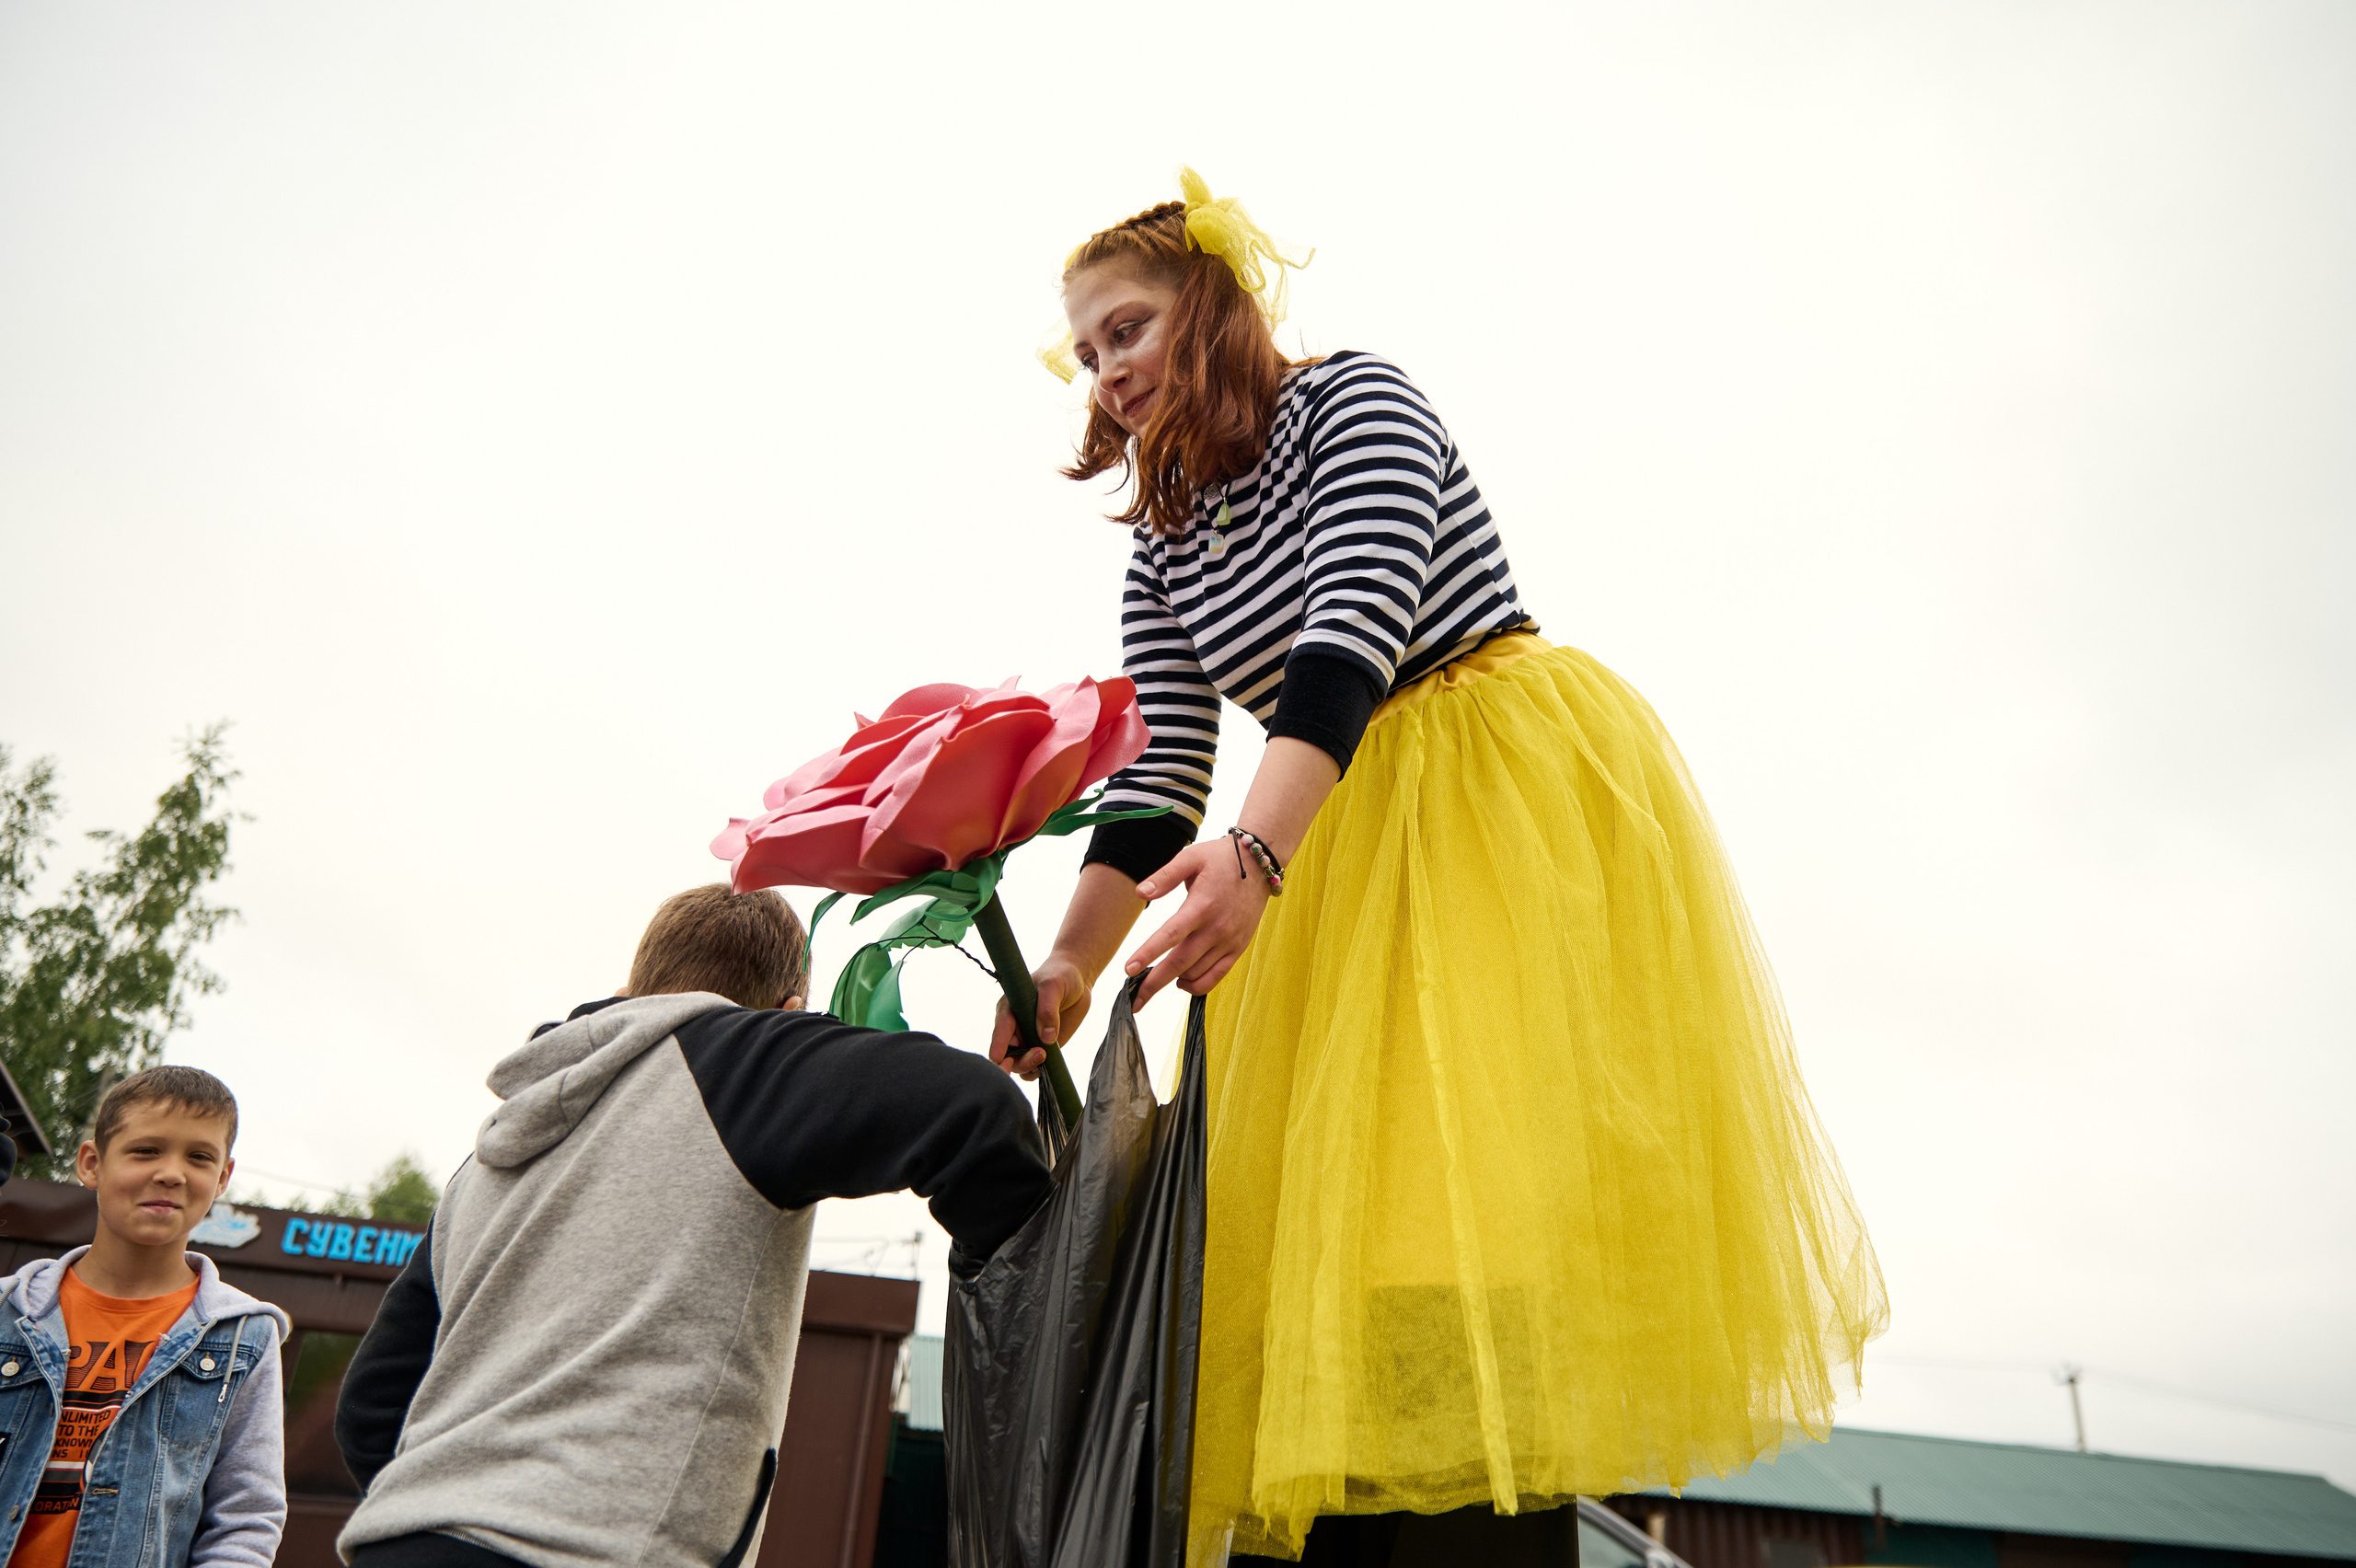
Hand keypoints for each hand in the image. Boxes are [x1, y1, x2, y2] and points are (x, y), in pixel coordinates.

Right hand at [988, 954, 1093, 1079]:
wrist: (1076, 980)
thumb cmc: (1059, 975)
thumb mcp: (1053, 986)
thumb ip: (1047, 1009)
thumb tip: (1046, 1038)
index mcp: (1009, 1009)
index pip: (1000, 1030)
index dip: (998, 1046)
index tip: (998, 1059)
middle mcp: (1014, 1027)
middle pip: (1006, 1053)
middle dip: (1017, 1060)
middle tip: (1039, 1055)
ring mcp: (1027, 1038)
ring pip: (1018, 1063)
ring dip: (1028, 1067)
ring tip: (1044, 1056)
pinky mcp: (1041, 1047)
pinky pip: (1033, 1066)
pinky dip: (1036, 1071)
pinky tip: (1047, 1066)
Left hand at [1123, 837, 1272, 1005]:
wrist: (1259, 865)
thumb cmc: (1221, 859)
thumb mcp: (1191, 858)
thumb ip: (1164, 876)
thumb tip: (1140, 893)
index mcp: (1201, 905)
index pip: (1170, 936)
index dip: (1148, 954)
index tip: (1129, 970)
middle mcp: (1216, 928)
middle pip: (1180, 963)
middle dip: (1154, 984)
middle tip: (1133, 1000)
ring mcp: (1229, 941)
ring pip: (1197, 973)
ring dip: (1173, 982)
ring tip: (1152, 983)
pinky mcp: (1238, 948)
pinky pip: (1216, 976)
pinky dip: (1197, 985)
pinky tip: (1181, 982)